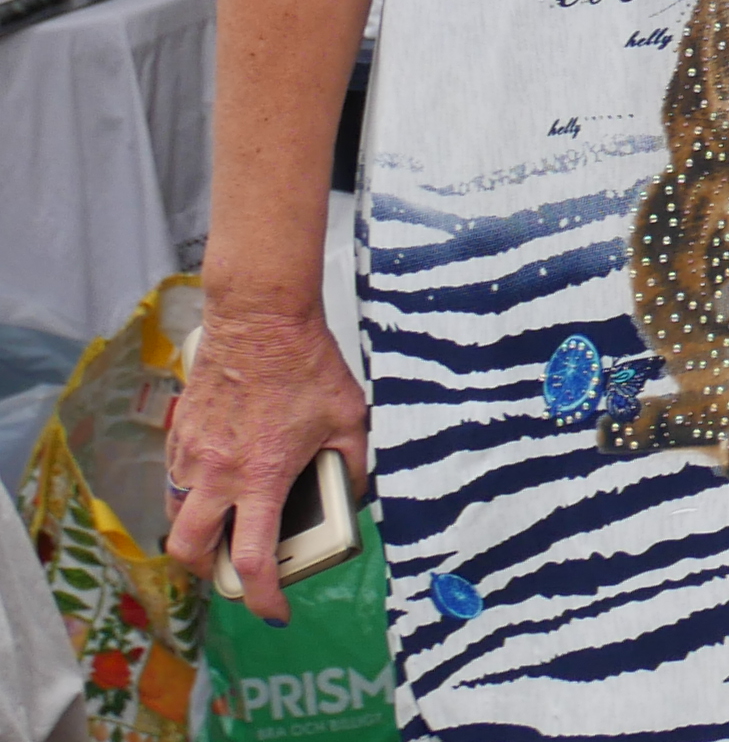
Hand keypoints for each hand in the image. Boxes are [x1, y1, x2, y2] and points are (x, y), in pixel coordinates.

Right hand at [162, 300, 368, 625]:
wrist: (260, 318)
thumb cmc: (307, 365)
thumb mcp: (350, 419)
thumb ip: (353, 465)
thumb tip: (352, 495)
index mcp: (261, 476)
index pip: (251, 559)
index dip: (262, 596)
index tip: (273, 610)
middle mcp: (217, 473)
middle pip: (189, 551)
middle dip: (209, 573)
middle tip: (235, 571)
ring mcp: (191, 454)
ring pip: (176, 516)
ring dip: (197, 532)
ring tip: (229, 526)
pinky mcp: (179, 434)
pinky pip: (176, 480)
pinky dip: (193, 494)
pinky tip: (222, 481)